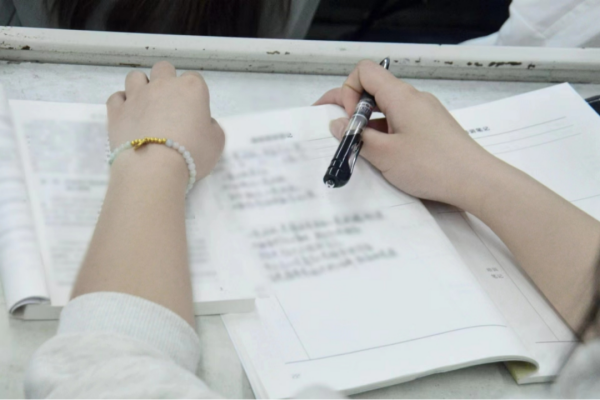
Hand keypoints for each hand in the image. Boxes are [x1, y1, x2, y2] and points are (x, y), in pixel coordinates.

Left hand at [106, 61, 224, 182]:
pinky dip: (122, 103)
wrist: (154, 168)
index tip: (194, 110)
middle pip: (163, 69)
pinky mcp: (117, 111)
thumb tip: (202, 123)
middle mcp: (162, 85)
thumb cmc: (192, 153)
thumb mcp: (216, 142)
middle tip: (169, 104)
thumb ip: (211, 126)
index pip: (194, 79)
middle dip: (166, 80)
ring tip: (145, 106)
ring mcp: (137, 96)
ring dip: (141, 86)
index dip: (194, 94)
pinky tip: (128, 115)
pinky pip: (116, 97)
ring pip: (136, 77)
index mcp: (191, 89)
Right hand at [315, 60, 500, 210]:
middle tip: (334, 126)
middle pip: (374, 90)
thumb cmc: (432, 166)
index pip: (365, 72)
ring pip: (387, 108)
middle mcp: (413, 98)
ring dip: (368, 123)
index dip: (349, 91)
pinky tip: (382, 154)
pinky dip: (385, 132)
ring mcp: (424, 113)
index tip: (349, 119)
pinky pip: (401, 121)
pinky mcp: (432, 128)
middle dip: (351, 107)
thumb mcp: (385, 154)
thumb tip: (338, 125)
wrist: (476, 181)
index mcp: (400, 96)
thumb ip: (356, 137)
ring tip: (358, 148)